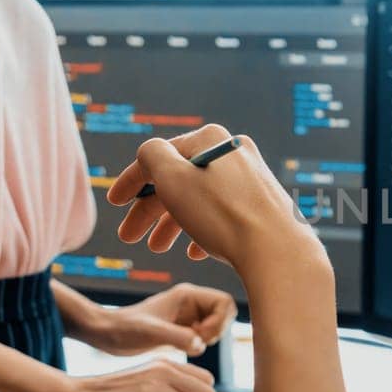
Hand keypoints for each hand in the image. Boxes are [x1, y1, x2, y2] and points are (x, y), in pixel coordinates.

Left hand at [76, 283, 236, 356]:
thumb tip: (200, 344)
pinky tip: (182, 351)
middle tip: (195, 342)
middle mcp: (191, 303)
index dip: (219, 322)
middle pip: (225, 314)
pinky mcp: (182, 330)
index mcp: (187, 295)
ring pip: (217, 326)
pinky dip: (200, 346)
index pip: (225, 302)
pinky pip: (205, 336)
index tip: (199, 335)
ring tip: (187, 346)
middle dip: (217, 331)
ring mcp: (187, 316)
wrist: (104, 333)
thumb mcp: (150, 333)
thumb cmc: (123, 329)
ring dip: (209, 340)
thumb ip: (178, 337)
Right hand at [105, 124, 335, 320]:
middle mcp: (235, 152)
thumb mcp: (173, 178)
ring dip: (173, 223)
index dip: (131, 180)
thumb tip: (152, 153)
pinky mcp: (264, 205)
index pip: (160, 156)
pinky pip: (224, 214)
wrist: (278, 251)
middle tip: (129, 237)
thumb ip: (151, 156)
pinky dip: (204, 230)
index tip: (114, 204)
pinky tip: (194, 252)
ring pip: (201, 199)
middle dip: (150, 210)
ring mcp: (252, 179)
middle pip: (180, 180)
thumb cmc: (222, 215)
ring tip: (158, 249)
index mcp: (212, 139)